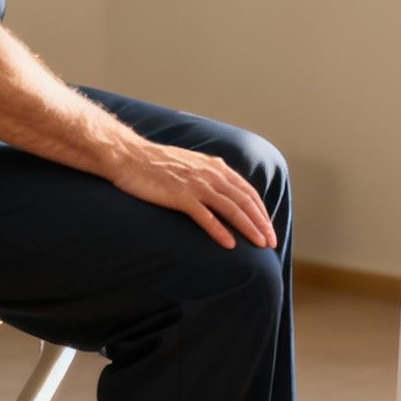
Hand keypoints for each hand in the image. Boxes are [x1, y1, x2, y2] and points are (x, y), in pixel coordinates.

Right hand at [111, 140, 278, 249]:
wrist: (129, 156)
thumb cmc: (156, 162)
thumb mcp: (190, 163)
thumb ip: (208, 174)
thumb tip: (222, 188)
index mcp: (215, 166)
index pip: (247, 191)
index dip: (260, 211)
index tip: (268, 227)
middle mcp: (210, 174)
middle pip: (244, 201)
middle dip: (261, 223)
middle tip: (271, 243)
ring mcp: (196, 185)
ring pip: (231, 208)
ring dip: (248, 228)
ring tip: (260, 245)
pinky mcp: (180, 196)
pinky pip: (205, 216)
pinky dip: (219, 230)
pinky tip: (229, 245)